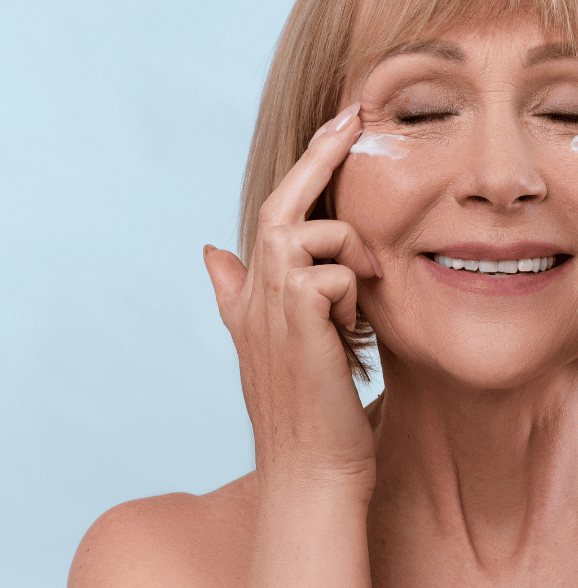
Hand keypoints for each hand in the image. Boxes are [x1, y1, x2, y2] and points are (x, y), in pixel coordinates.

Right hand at [203, 103, 382, 496]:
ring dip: (350, 262)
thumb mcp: (282, 350)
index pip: (275, 215)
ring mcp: (269, 301)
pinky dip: (354, 299)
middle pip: (282, 202)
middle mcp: (253, 293)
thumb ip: (247, 299)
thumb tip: (211, 253)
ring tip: (356, 316)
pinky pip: (336, 272)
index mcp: (255, 295)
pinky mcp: (294, 312)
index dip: (303, 169)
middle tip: (354, 117)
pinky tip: (351, 342)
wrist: (312, 470)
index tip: (338, 128)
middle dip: (319, 155)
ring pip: (315, 235)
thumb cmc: (311, 415)